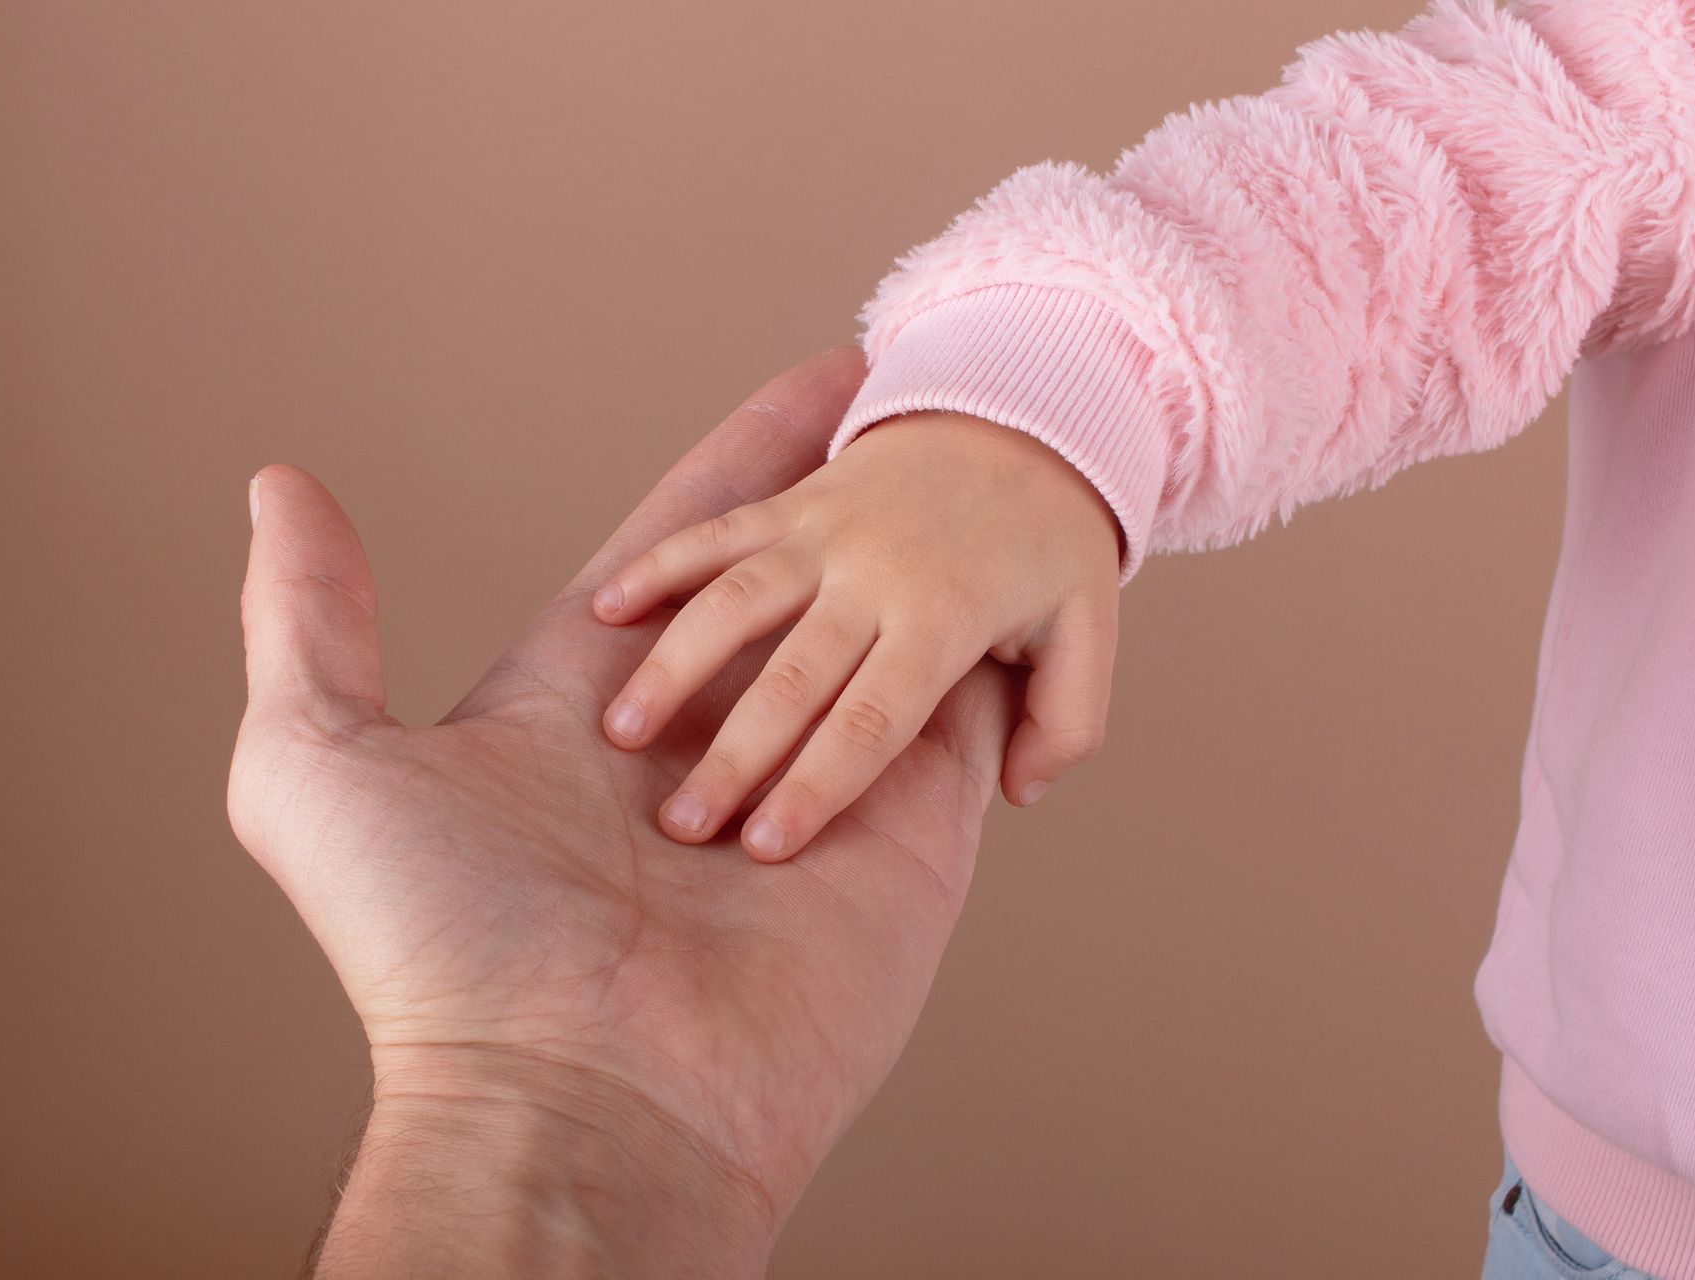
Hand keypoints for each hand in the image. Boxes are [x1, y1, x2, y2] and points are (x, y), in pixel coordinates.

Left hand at [226, 352, 1029, 1277]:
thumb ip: (309, 617)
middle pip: (808, 576)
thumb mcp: (319, 759)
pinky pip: (961, 719)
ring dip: (937, 557)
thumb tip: (282, 488)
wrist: (574, 1108)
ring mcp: (814, 781)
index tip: (821, 381)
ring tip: (1003, 475)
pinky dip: (1000, 654)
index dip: (754, 456)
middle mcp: (710, 727)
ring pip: (889, 635)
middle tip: (935, 410)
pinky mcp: (900, 838)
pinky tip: (1033, 583)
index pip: (697, 541)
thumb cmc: (436, 948)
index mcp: (595, 690)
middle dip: (863, 492)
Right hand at [592, 408, 1122, 860]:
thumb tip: (1020, 790)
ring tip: (621, 732)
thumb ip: (1065, 722)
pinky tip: (605, 612)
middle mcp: (875, 574)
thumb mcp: (1089, 632)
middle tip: (682, 827)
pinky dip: (657, 568)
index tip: (766, 847)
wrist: (1027, 404)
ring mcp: (823, 530)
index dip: (819, 785)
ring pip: (735, 601)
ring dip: (675, 667)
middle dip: (737, 755)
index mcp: (945, 620)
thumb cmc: (1050, 541)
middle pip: (794, 676)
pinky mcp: (788, 501)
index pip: (874, 720)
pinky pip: (711, 533)